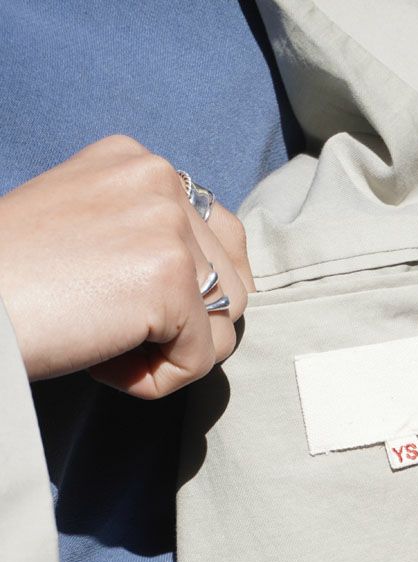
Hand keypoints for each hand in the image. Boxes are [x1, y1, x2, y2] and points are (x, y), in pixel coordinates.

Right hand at [0, 135, 253, 398]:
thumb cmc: (13, 285)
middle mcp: (160, 180)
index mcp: (138, 163)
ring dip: (169, 354)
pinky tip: (99, 359)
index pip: (221, 239)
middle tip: (106, 328)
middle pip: (233, 285)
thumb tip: (218, 289)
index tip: (123, 305)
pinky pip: (201, 362)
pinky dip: (154, 381)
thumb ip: (148, 241)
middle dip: (183, 328)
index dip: (189, 295)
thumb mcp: (87, 235)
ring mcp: (170, 226)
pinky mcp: (172, 278)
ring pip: (225, 325)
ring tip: (101, 340)